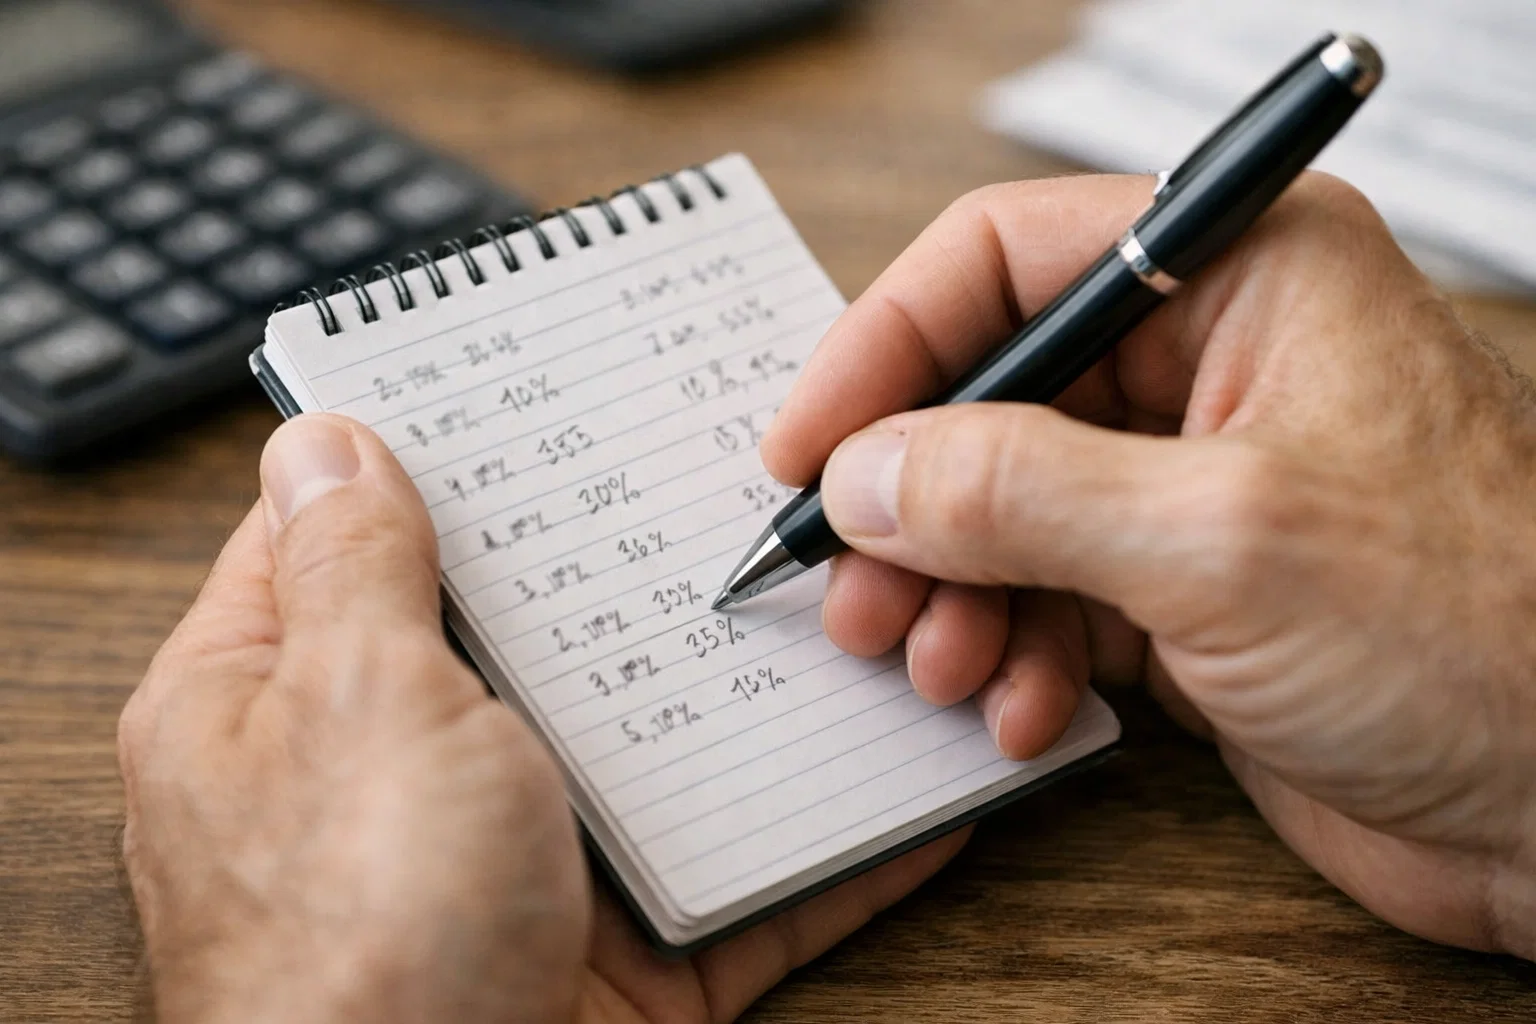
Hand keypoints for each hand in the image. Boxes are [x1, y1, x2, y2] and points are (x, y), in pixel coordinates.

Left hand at [118, 415, 966, 1022]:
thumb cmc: (358, 947)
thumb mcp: (357, 703)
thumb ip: (353, 566)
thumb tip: (325, 441)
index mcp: (282, 700)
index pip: (348, 534)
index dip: (439, 458)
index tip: (540, 391)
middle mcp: (393, 776)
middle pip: (532, 631)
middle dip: (634, 566)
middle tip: (738, 481)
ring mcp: (514, 863)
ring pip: (652, 748)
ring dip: (755, 696)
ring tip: (859, 609)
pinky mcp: (615, 949)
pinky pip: (735, 872)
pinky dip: (824, 838)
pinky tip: (910, 781)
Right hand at [762, 173, 1535, 959]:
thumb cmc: (1483, 633)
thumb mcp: (1218, 540)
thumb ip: (1017, 490)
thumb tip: (865, 474)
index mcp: (1243, 277)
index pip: (1006, 259)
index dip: (886, 346)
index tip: (807, 445)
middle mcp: (1210, 366)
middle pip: (988, 397)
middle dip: (911, 505)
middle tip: (855, 590)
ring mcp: (1190, 485)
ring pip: (1001, 510)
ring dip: (949, 594)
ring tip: (936, 665)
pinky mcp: (1181, 591)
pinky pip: (1044, 599)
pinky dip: (1010, 656)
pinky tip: (1019, 711)